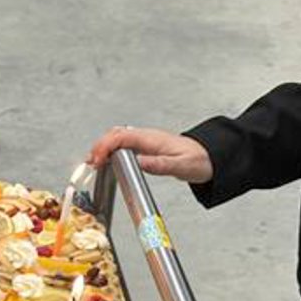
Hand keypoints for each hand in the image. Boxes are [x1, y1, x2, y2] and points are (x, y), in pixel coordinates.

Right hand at [88, 126, 213, 183]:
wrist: (210, 158)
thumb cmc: (198, 160)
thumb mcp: (181, 165)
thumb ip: (160, 165)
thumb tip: (139, 162)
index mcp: (151, 139)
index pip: (120, 137)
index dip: (104, 147)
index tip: (97, 161)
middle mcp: (146, 137)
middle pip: (114, 135)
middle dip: (99, 147)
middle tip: (90, 163)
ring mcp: (145, 141)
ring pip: (116, 138)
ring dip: (103, 148)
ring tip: (94, 162)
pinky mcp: (145, 148)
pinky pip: (122, 144)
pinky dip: (110, 151)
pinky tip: (107, 160)